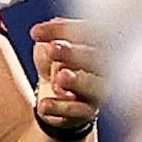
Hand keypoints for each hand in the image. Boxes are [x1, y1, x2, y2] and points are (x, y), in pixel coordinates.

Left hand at [30, 17, 105, 131]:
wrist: (58, 98)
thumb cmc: (57, 64)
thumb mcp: (50, 46)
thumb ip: (52, 37)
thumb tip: (47, 30)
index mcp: (97, 43)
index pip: (88, 31)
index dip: (63, 30)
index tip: (36, 32)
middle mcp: (105, 66)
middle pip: (97, 58)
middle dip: (74, 53)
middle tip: (53, 49)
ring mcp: (98, 90)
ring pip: (95, 86)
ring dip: (77, 81)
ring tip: (59, 77)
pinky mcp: (88, 111)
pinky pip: (79, 111)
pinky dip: (60, 107)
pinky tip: (43, 104)